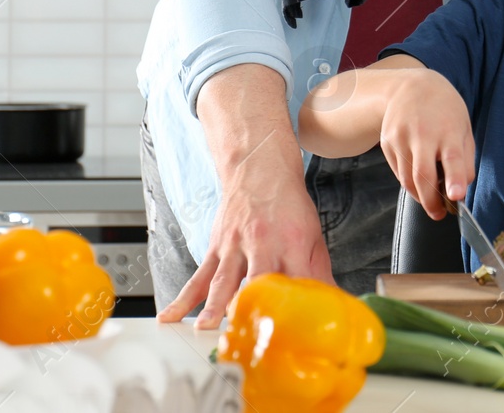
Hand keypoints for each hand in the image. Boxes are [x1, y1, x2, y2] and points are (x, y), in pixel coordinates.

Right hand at [160, 65, 333, 327]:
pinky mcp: (217, 249)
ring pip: (224, 281)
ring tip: (207, 328)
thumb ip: (319, 273)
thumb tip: (333, 304)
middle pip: (258, 280)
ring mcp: (236, 247)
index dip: (298, 304)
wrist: (259, 171)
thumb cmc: (288, 207)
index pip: (299, 277)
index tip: (297, 330)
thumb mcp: (312, 236)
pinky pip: (199, 277)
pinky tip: (170, 317)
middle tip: (247, 333)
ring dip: (215, 306)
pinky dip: (184, 299)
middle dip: (253, 307)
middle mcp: (263, 244)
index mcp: (292, 243)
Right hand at [380, 70, 474, 220]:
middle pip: (423, 176)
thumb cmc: (444, 109)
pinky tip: (418, 178)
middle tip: (439, 214)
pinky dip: (409, 182)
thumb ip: (465, 159)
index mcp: (448, 130)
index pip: (452, 157)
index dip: (454, 179)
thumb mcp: (463, 127)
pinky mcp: (387, 143)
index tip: (456, 196)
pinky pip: (398, 172)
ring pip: (408, 179)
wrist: (409, 87)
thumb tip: (460, 189)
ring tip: (431, 200)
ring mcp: (401, 138)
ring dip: (420, 196)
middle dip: (431, 202)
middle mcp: (423, 134)